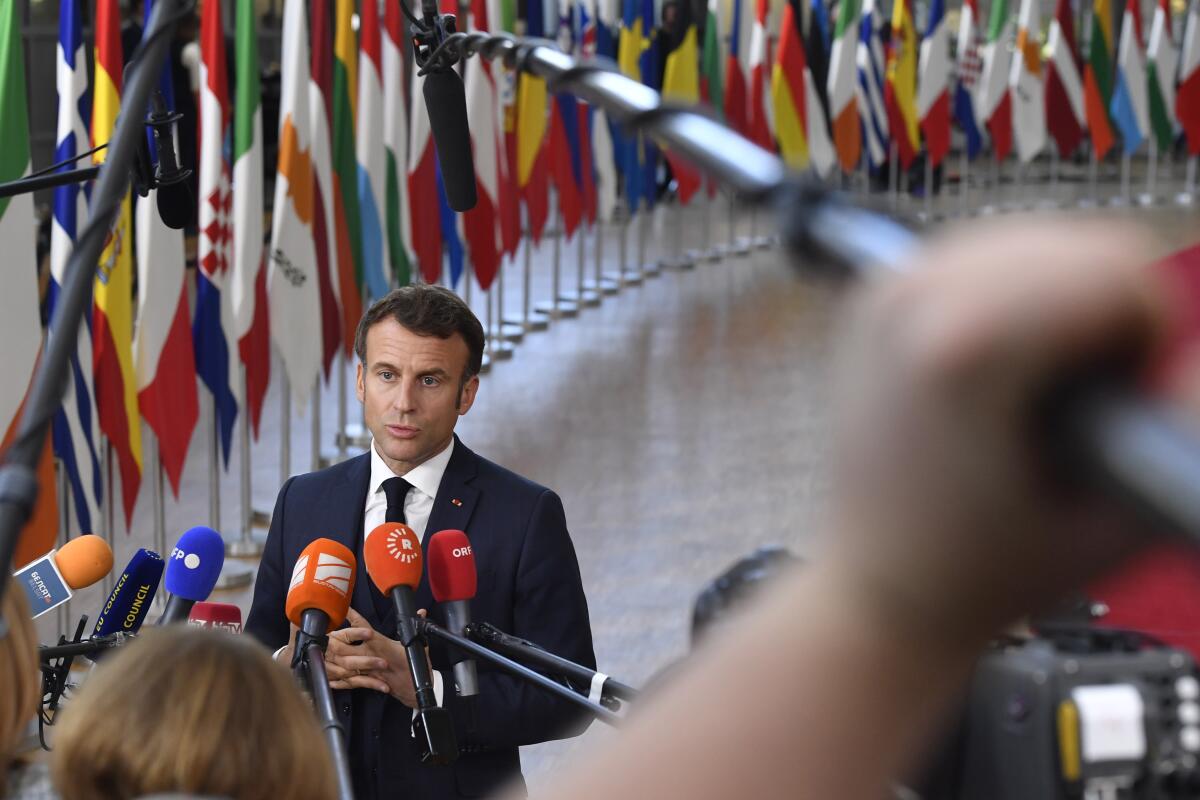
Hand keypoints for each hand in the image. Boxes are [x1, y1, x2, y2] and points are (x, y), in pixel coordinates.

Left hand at [325, 608, 430, 706]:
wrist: (416, 690)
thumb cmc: (416, 667)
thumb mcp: (418, 645)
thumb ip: (417, 626)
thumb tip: (420, 612)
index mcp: (382, 645)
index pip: (364, 627)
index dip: (354, 617)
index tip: (344, 608)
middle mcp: (372, 656)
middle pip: (347, 647)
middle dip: (334, 641)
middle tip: (324, 632)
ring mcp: (367, 670)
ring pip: (345, 664)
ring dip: (333, 659)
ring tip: (322, 652)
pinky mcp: (368, 682)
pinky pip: (349, 681)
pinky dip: (339, 681)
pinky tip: (329, 678)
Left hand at [825, 217, 1173, 652]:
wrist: (874, 587)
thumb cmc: (986, 570)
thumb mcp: (1115, 521)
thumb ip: (1180, 425)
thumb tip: (1189, 356)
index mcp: (971, 346)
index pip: (1120, 269)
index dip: (1149, 338)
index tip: (1120, 402)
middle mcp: (919, 297)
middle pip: (1082, 242)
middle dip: (1112, 310)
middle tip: (1085, 394)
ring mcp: (889, 289)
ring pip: (1034, 236)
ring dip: (1065, 295)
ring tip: (1042, 381)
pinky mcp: (874, 295)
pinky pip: (982, 252)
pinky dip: (1015, 289)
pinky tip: (1004, 357)